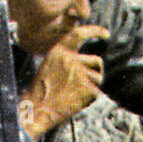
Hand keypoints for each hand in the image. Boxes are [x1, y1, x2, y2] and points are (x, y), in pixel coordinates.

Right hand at [19, 24, 109, 139]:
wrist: (37, 110)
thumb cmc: (43, 91)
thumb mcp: (50, 66)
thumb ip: (68, 59)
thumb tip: (93, 60)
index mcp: (59, 51)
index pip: (79, 34)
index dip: (94, 31)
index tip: (106, 33)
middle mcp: (70, 59)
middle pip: (96, 60)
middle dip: (94, 72)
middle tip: (79, 85)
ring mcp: (79, 73)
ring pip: (98, 77)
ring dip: (92, 85)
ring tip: (73, 94)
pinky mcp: (87, 87)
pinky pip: (97, 92)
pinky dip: (89, 98)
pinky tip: (74, 101)